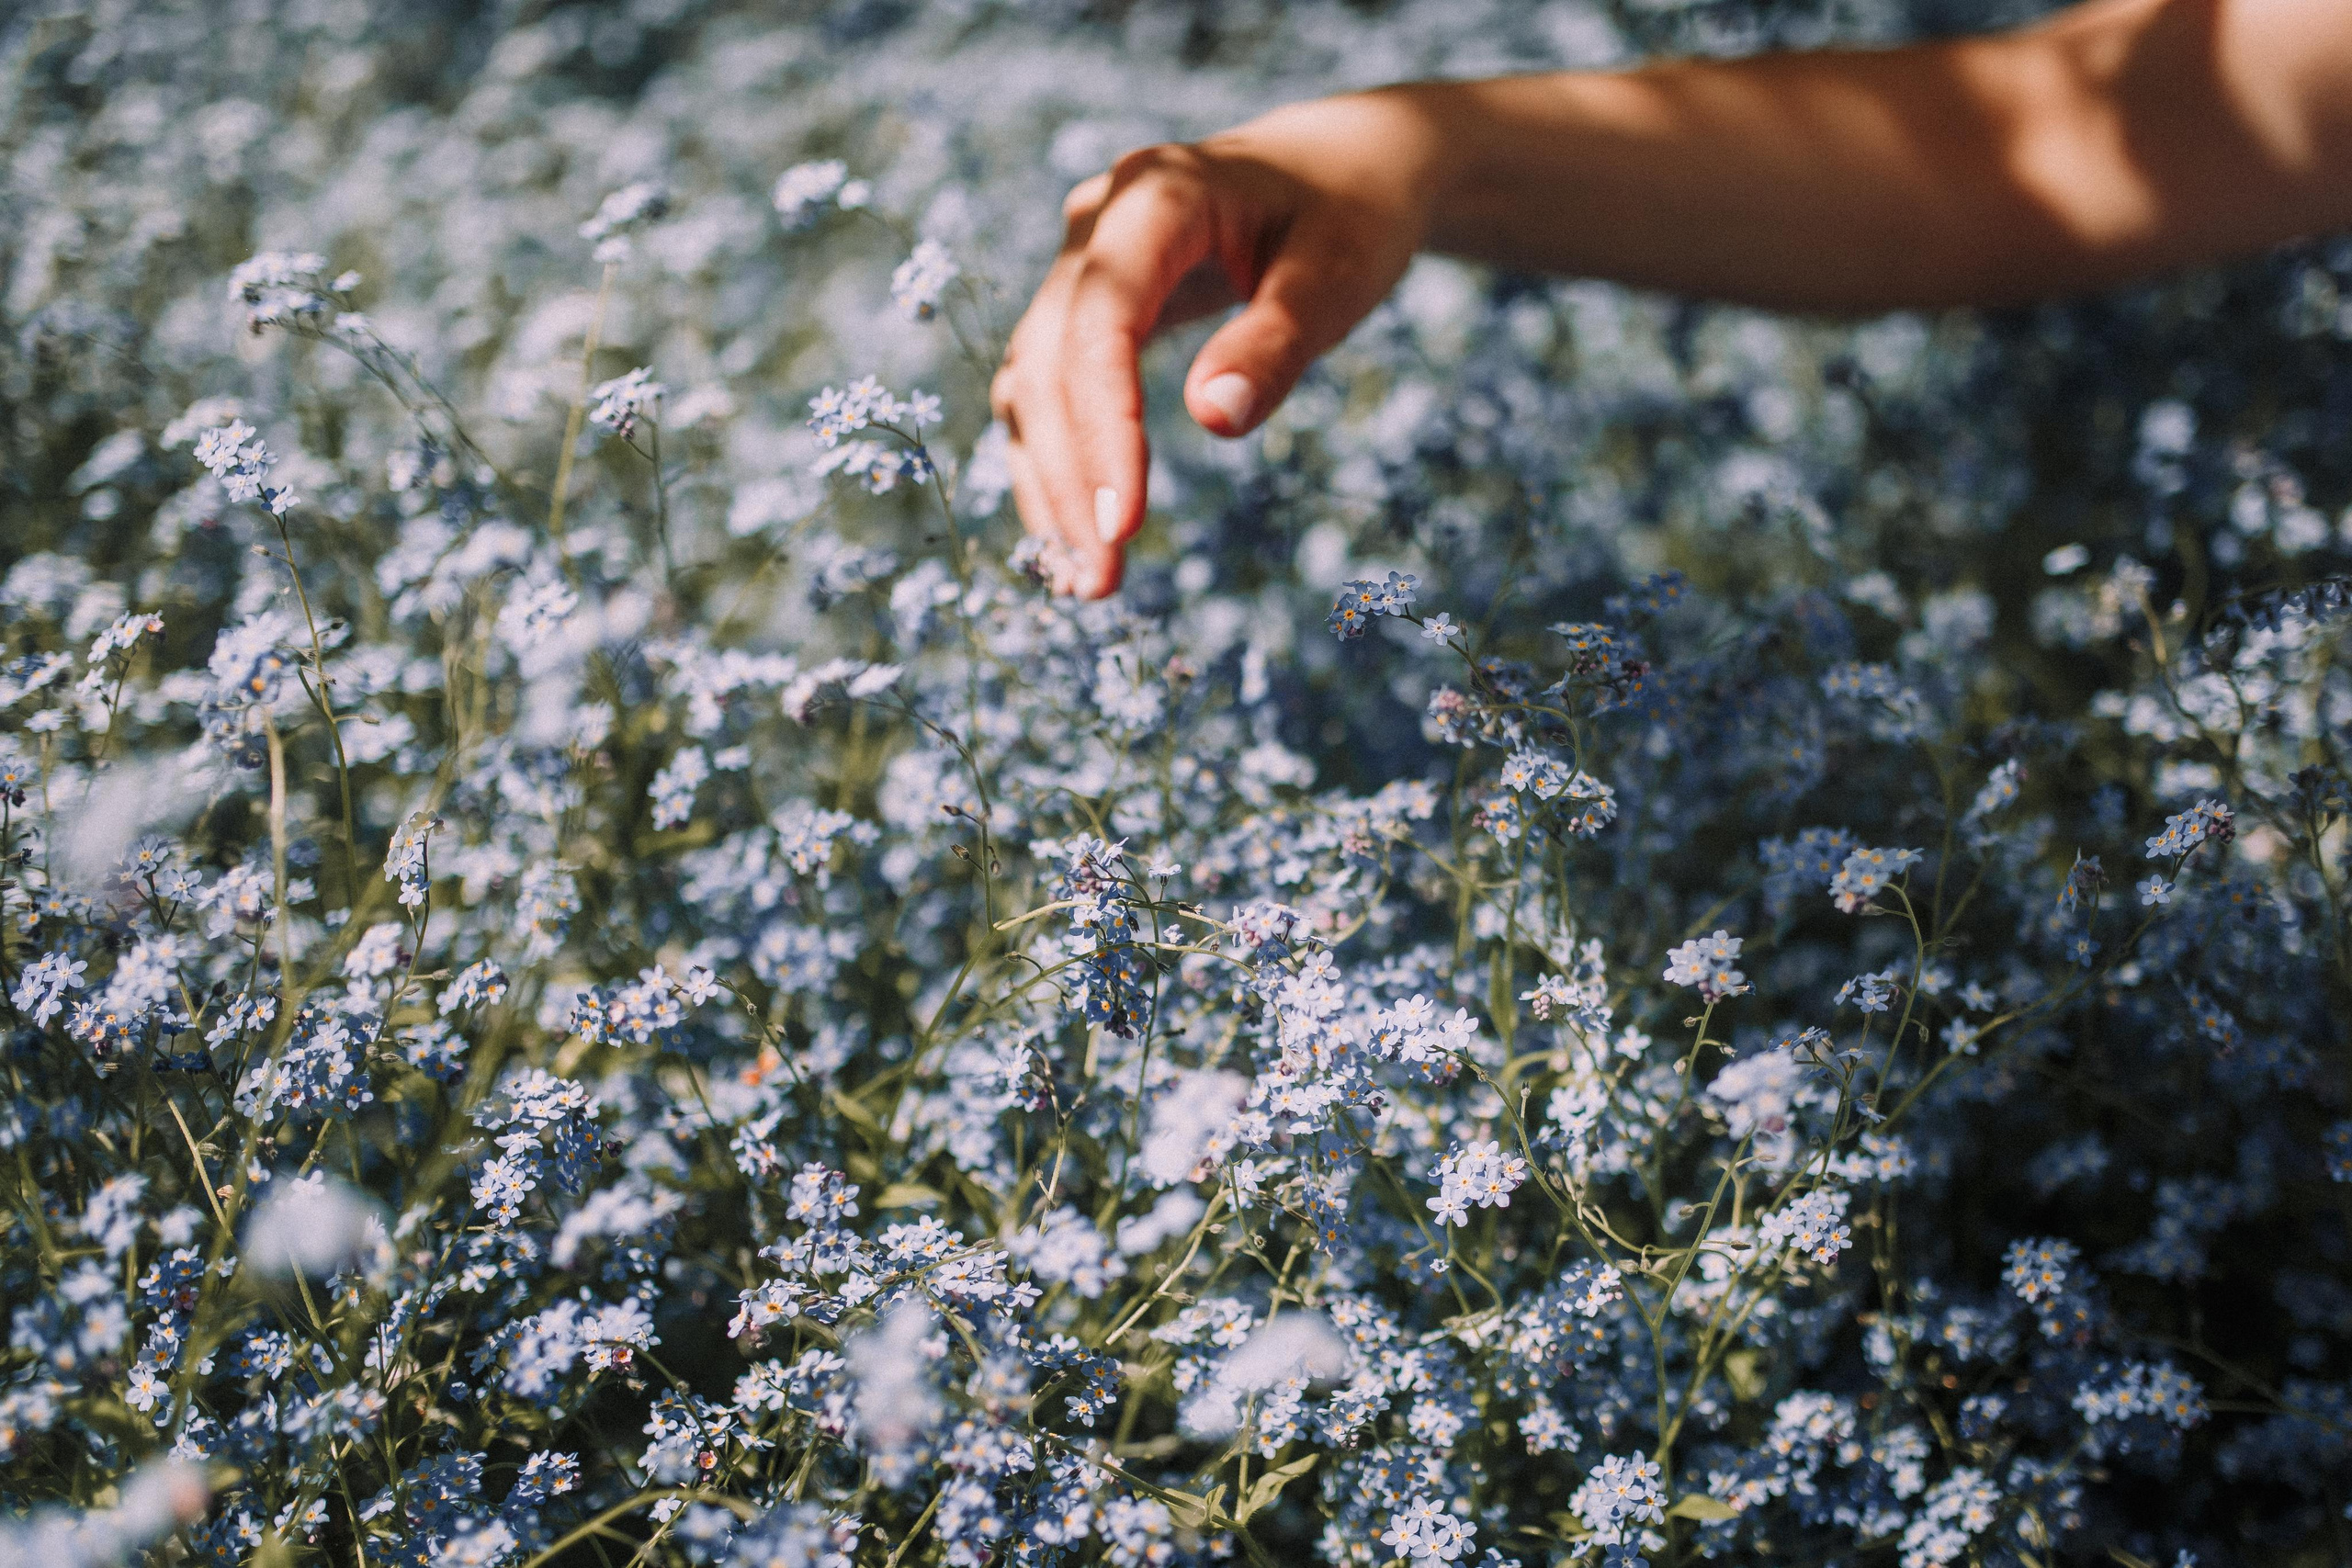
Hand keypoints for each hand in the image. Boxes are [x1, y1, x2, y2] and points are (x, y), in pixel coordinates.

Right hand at [990, 89, 1449, 596]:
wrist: (1337, 168)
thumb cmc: (1350, 217)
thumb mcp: (1338, 274)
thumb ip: (1277, 341)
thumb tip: (1213, 421)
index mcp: (1158, 194)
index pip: (1101, 315)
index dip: (1103, 422)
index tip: (1122, 523)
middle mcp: (1097, 224)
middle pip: (1050, 358)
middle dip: (1070, 476)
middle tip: (1099, 582)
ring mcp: (1079, 264)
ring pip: (1032, 382)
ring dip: (1049, 484)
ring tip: (1083, 582)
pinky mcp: (1081, 308)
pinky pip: (1047, 392)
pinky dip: (1057, 466)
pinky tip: (1076, 542)